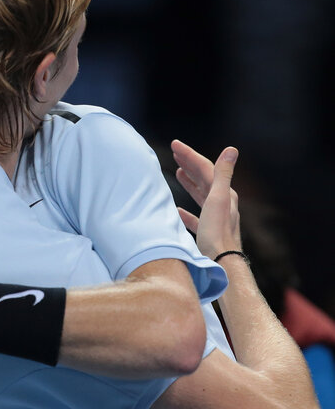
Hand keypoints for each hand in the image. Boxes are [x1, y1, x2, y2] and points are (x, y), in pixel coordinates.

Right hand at [171, 140, 241, 258]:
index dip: (190, 155)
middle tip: (175, 153)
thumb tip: (232, 149)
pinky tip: (177, 211)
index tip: (175, 145)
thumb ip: (223, 174)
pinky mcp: (208, 232)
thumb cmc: (217, 232)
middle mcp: (222, 204)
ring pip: (200, 195)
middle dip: (189, 165)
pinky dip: (186, 211)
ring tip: (178, 174)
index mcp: (224, 194)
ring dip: (189, 183)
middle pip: (204, 179)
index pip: (205, 168)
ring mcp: (215, 218)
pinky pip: (196, 218)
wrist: (221, 262)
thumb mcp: (219, 199)